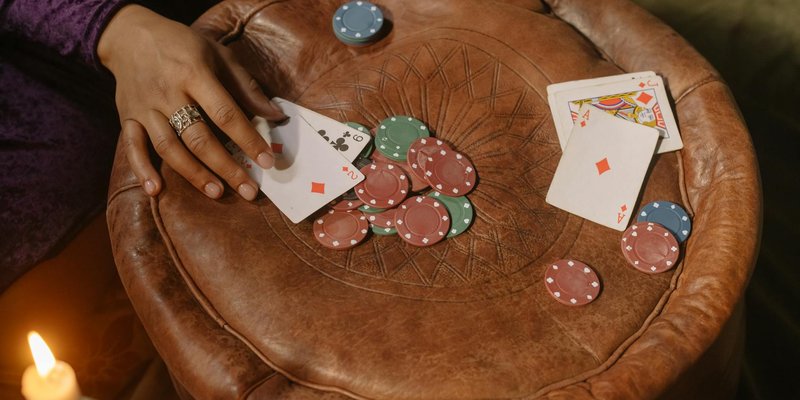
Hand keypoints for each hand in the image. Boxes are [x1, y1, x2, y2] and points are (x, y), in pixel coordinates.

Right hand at [98, 5, 284, 199]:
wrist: (130, 35)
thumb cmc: (183, 45)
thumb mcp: (219, 55)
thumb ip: (246, 87)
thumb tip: (275, 115)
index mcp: (194, 74)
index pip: (226, 114)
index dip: (248, 140)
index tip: (267, 162)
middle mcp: (168, 93)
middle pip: (199, 137)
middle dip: (226, 167)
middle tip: (249, 190)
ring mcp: (145, 107)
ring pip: (169, 147)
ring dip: (194, 173)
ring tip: (217, 192)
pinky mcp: (128, 117)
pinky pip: (132, 146)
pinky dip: (141, 170)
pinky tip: (155, 190)